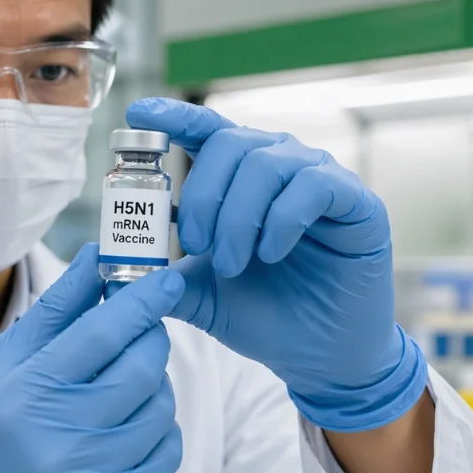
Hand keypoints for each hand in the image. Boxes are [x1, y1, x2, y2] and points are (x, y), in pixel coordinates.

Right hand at [0, 245, 184, 472]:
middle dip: (152, 338)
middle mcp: (59, 434)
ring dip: (155, 385)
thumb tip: (95, 257)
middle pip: (141, 366)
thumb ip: (54, 311)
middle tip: (141, 331)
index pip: (103, 332)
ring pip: (159, 408)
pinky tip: (131, 424)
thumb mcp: (0, 365)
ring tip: (125, 385)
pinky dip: (160, 429)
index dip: (143, 300)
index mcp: (25, 390)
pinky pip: (166, 452)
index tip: (167, 279)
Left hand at [127, 98, 426, 432]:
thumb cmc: (264, 315)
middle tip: (196, 246)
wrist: (319, 358)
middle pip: (231, 143)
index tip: (140, 114)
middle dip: (203, 194)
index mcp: (239, 177)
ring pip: (268, 163)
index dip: (174, 116)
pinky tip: (271, 253)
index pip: (206, 131)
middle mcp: (279, 165)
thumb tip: (116, 266)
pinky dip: (282, 218)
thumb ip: (163, 275)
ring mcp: (319, 177)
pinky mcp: (356, 201)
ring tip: (232, 264)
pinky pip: (314, 184)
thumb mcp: (201, 294)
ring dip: (239, 216)